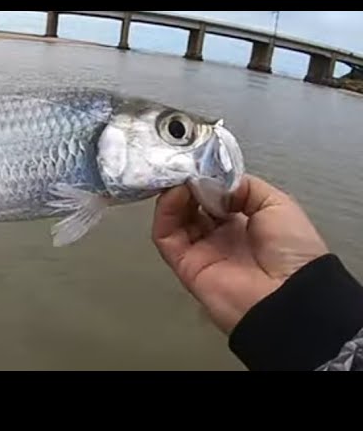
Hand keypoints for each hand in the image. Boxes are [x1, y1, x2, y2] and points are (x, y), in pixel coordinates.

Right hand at [152, 174, 328, 334]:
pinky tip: (176, 194)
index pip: (215, 197)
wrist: (288, 294)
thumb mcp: (277, 204)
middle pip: (192, 206)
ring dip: (175, 195)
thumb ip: (244, 187)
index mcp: (245, 223)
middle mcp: (221, 236)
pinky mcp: (184, 263)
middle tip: (186, 167)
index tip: (201, 162)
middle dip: (188, 184)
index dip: (207, 179)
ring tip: (181, 178)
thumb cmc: (292, 250)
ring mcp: (201, 250)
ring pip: (175, 218)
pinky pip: (166, 236)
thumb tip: (214, 184)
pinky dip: (165, 213)